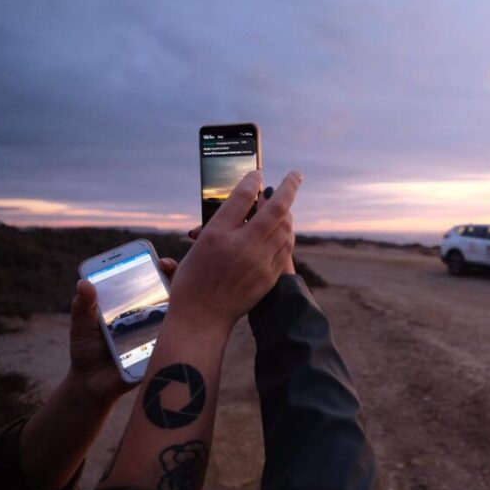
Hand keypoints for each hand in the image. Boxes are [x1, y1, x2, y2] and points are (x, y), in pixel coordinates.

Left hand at [69, 258, 177, 401]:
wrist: (93, 385)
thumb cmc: (87, 351)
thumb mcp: (82, 327)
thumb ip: (83, 307)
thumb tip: (83, 283)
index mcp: (131, 303)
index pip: (149, 278)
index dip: (158, 266)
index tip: (158, 261)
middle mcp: (150, 314)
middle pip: (170, 291)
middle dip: (176, 278)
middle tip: (170, 274)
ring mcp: (160, 331)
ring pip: (178, 313)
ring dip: (184, 303)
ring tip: (179, 296)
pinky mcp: (163, 350)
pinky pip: (176, 340)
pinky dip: (182, 332)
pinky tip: (184, 325)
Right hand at [170, 170, 300, 332]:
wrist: (202, 316)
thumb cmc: (194, 279)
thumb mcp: (200, 246)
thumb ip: (221, 225)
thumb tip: (244, 206)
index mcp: (217, 234)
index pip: (241, 197)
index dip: (252, 181)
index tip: (258, 173)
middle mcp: (240, 245)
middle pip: (274, 208)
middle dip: (289, 187)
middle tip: (296, 174)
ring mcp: (258, 262)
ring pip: (285, 228)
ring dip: (288, 213)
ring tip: (286, 204)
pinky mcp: (268, 277)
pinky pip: (285, 248)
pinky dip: (287, 234)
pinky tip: (285, 229)